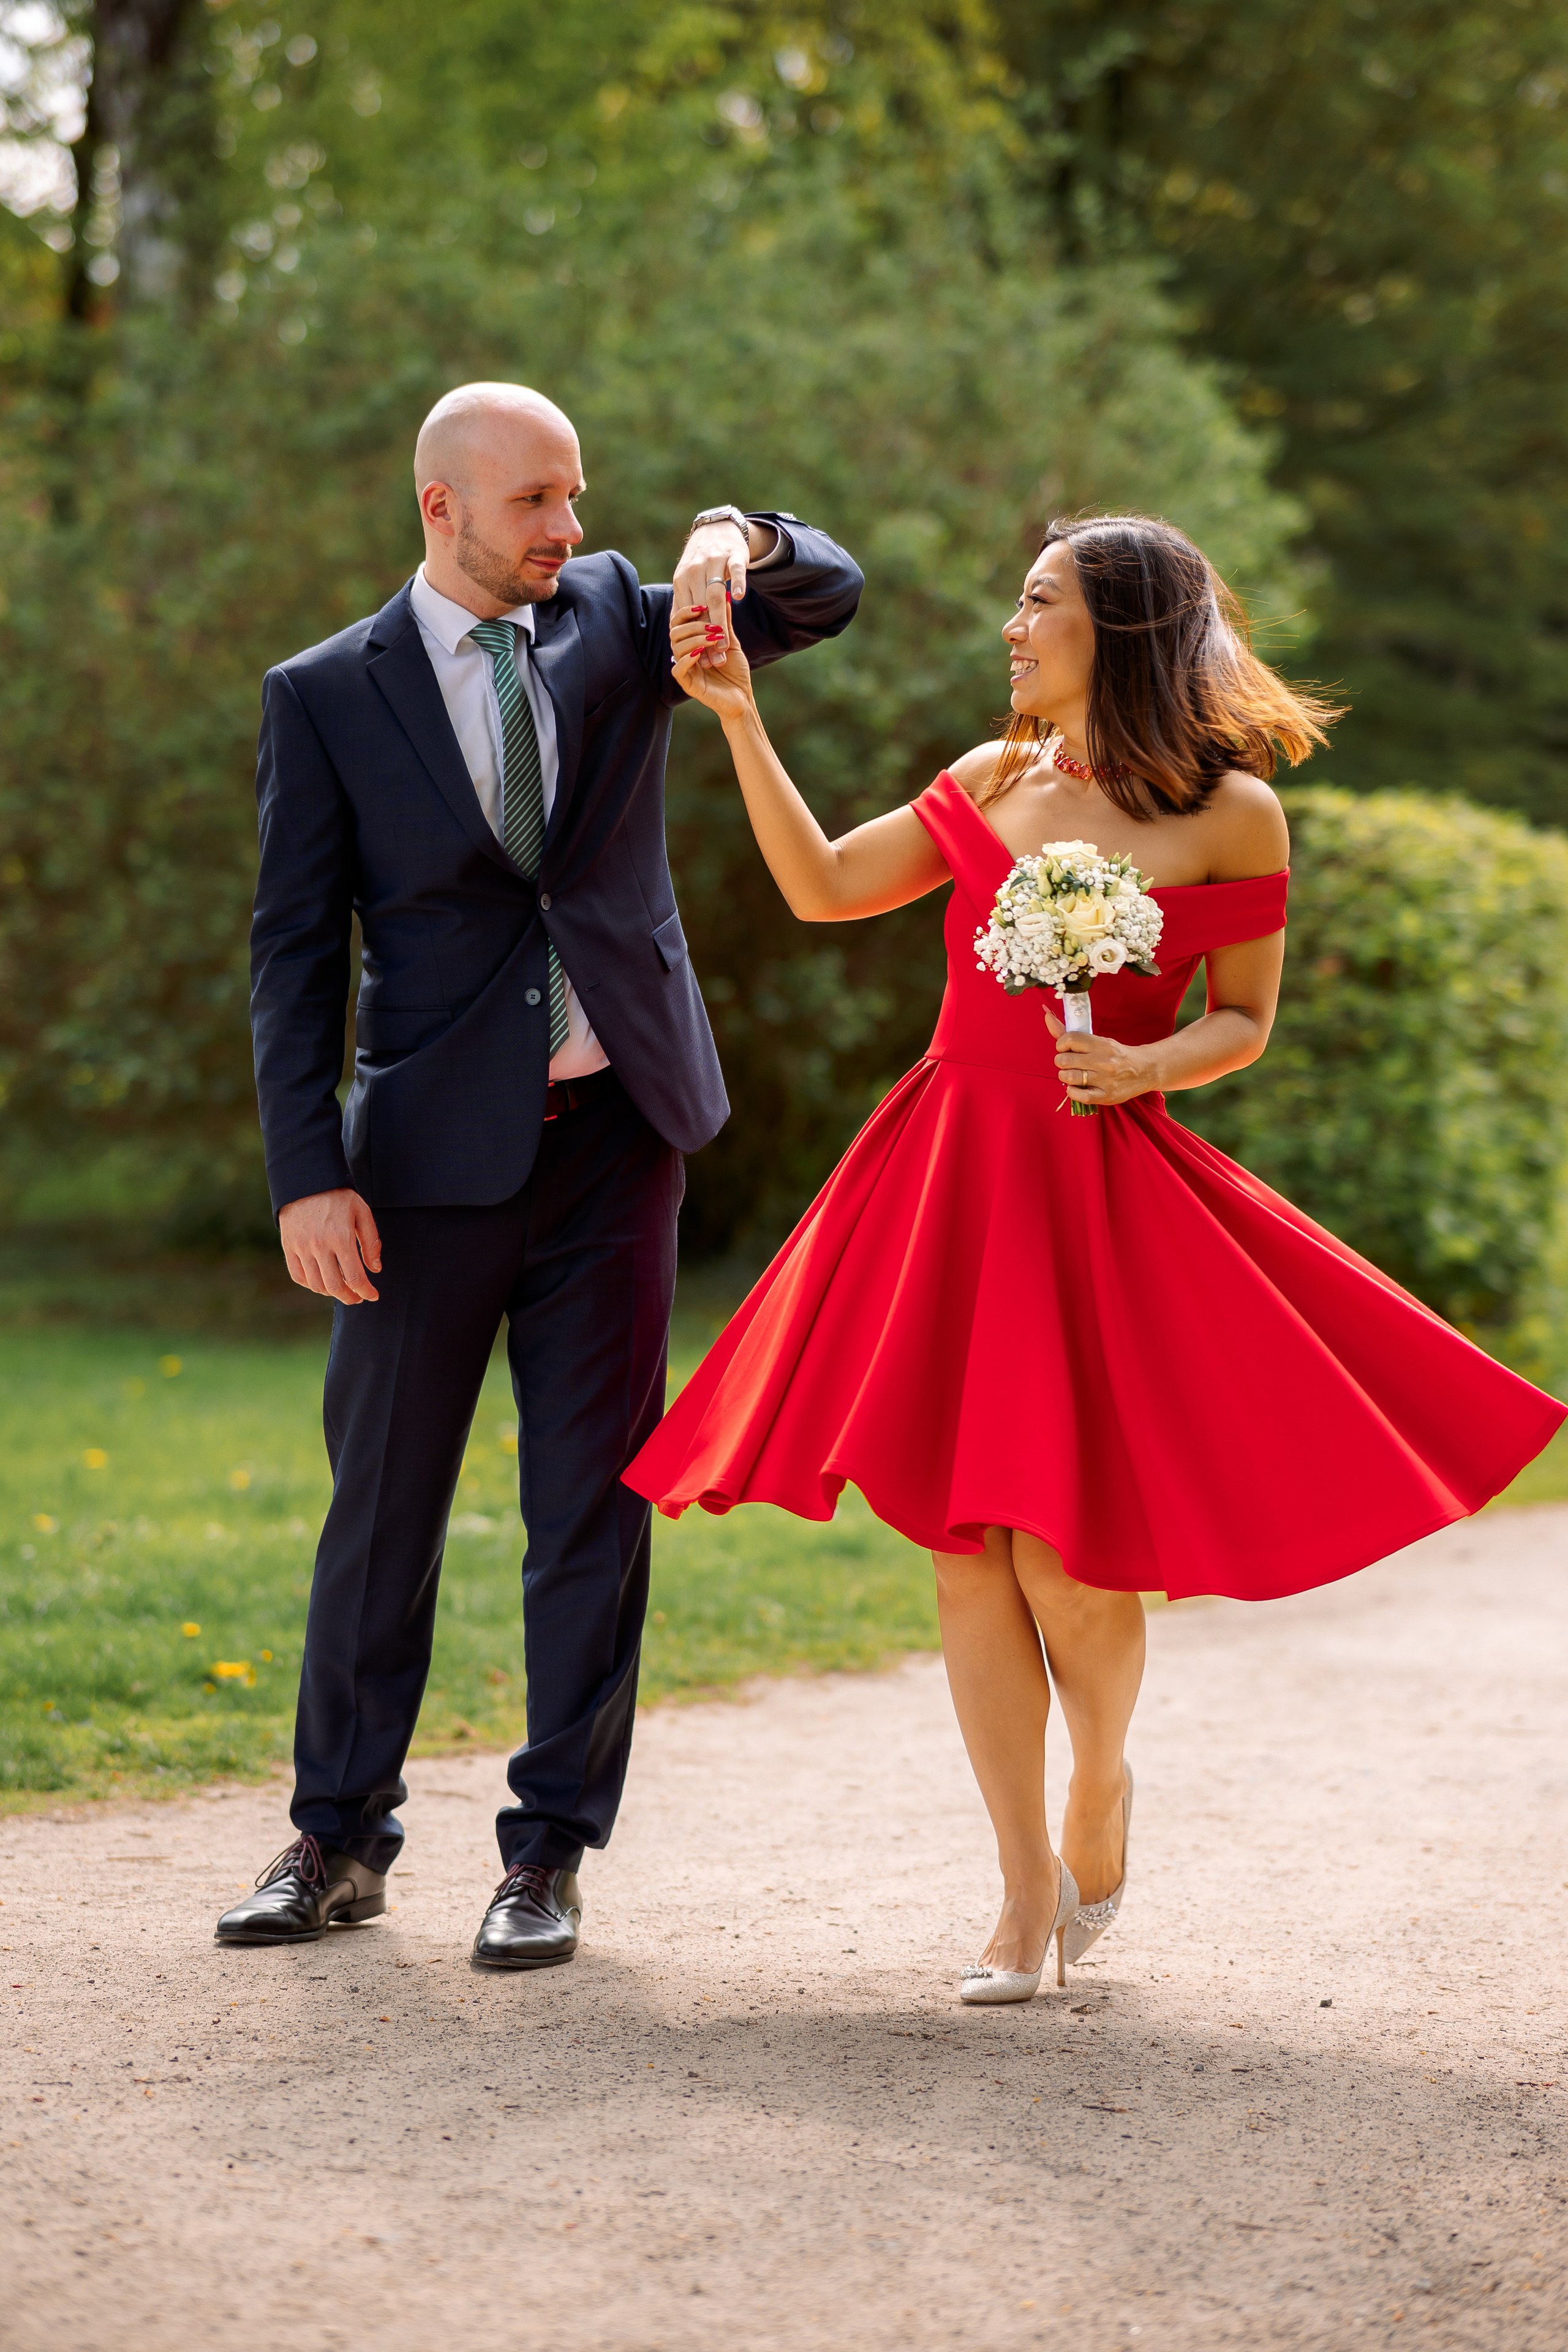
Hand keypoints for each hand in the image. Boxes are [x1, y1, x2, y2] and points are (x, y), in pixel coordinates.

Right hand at [279, 1187, 382, 1303]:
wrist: (307, 1181)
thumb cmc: (338, 1196)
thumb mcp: (362, 1212)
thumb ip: (371, 1242)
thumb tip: (375, 1269)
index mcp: (340, 1237)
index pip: (354, 1277)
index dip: (366, 1291)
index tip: (373, 1295)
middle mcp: (319, 1246)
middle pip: (335, 1286)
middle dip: (350, 1297)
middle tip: (358, 1297)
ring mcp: (301, 1247)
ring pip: (316, 1284)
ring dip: (331, 1293)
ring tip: (342, 1290)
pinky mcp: (288, 1246)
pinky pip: (298, 1276)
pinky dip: (311, 1284)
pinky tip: (322, 1282)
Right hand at [671, 605, 755, 723]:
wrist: (742, 696)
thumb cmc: (735, 670)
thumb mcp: (731, 641)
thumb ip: (725, 621)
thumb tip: (726, 595)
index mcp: (691, 643)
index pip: (678, 622)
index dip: (685, 612)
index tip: (702, 606)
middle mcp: (685, 654)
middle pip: (674, 632)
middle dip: (693, 625)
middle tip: (713, 627)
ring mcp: (685, 669)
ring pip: (676, 647)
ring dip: (695, 639)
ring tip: (714, 639)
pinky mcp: (688, 684)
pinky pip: (678, 668)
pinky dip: (688, 658)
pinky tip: (702, 653)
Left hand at [674, 521, 750, 667]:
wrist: (717, 528)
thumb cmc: (701, 562)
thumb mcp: (687, 580)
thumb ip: (685, 605)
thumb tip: (677, 635)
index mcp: (681, 580)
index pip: (687, 615)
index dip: (694, 639)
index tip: (701, 661)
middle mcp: (694, 571)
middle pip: (701, 610)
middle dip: (708, 637)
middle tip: (716, 660)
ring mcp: (713, 562)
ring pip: (714, 595)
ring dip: (719, 620)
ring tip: (725, 643)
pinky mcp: (733, 555)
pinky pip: (734, 570)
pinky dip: (736, 582)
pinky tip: (738, 597)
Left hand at [1043, 1007, 1157, 1107]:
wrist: (1145, 1070)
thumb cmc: (1116, 1055)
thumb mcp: (1098, 1041)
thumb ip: (1071, 1033)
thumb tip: (1047, 1016)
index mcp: (1101, 1044)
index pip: (1069, 1039)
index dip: (1061, 1045)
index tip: (1066, 1049)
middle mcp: (1103, 1061)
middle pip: (1064, 1060)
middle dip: (1062, 1062)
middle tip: (1070, 1064)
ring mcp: (1105, 1079)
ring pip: (1068, 1077)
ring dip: (1066, 1077)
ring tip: (1074, 1075)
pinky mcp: (1106, 1095)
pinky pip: (1079, 1095)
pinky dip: (1072, 1092)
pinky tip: (1077, 1087)